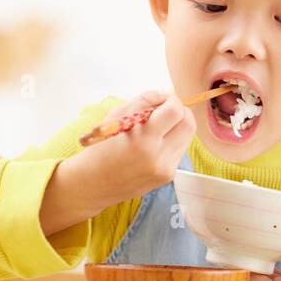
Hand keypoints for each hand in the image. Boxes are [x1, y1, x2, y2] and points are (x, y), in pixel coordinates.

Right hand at [78, 91, 194, 202]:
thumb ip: (143, 101)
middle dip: (181, 111)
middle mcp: (159, 158)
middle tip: (164, 110)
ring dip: (177, 125)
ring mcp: (166, 170)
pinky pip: (179, 150)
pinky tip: (154, 143)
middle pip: (189, 124)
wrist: (90, 185)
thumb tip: (166, 94)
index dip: (172, 100)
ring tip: (157, 127)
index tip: (161, 100)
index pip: (176, 112)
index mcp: (143, 141)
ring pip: (188, 137)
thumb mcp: (115, 118)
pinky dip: (172, 140)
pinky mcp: (167, 177)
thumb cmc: (99, 148)